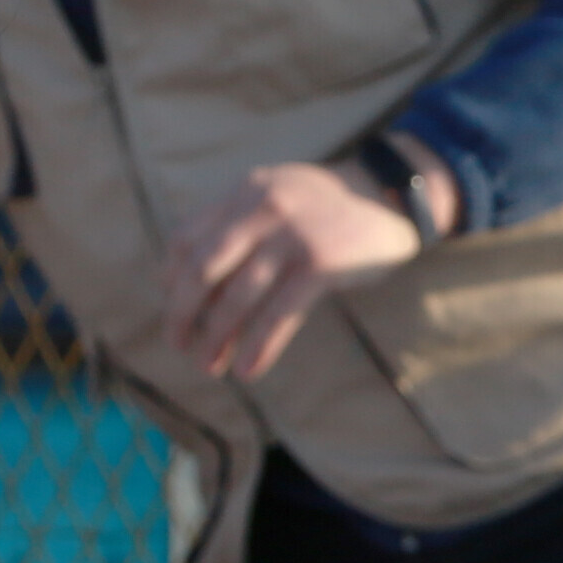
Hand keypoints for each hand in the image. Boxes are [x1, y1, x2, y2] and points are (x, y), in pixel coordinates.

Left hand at [162, 158, 432, 380]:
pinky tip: (249, 369)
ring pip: (238, 297)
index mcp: (246, 193)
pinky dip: (260, 346)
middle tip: (179, 345)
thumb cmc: (327, 209)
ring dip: (217, 338)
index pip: (186, 238)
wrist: (391, 199)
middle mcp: (263, 209)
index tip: (173, 310)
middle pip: (202, 268)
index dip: (171, 280)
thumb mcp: (277, 198)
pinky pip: (279, 314)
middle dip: (182, 313)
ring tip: (210, 366)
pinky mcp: (321, 264)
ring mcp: (293, 235)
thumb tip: (187, 282)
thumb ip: (238, 225)